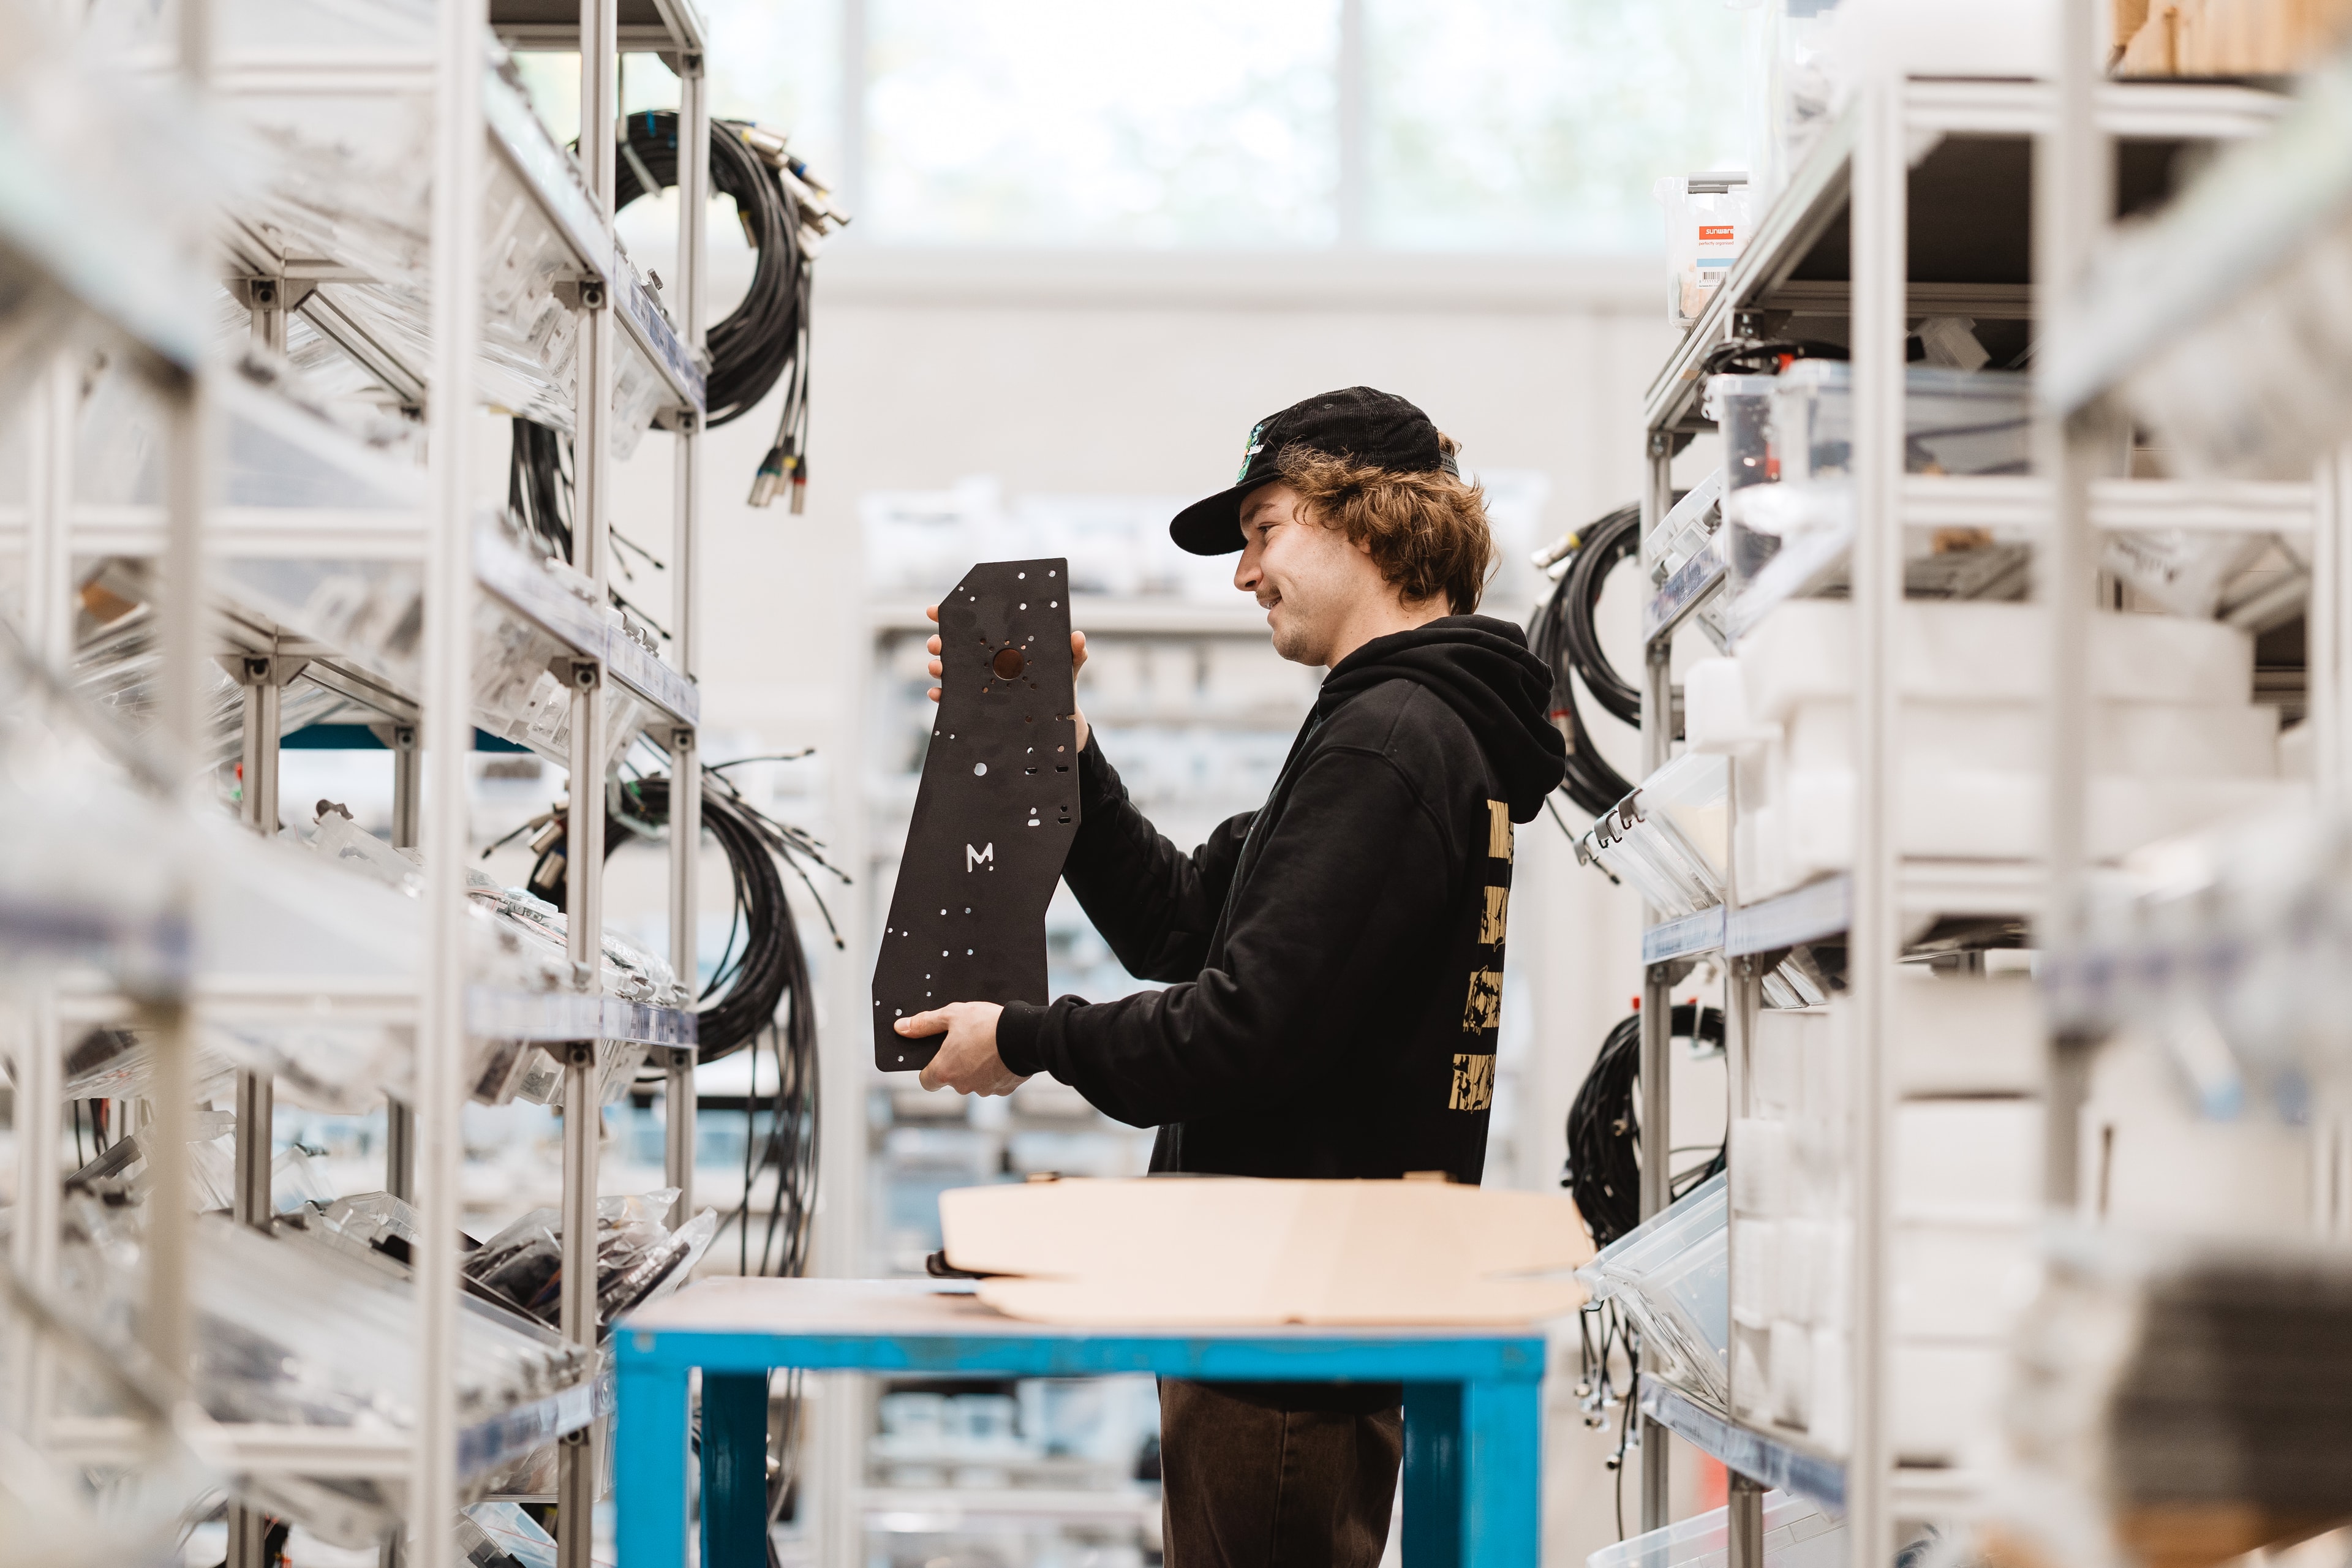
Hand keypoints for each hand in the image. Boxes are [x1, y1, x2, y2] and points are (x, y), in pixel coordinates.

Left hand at [896, 1001, 1024, 1095]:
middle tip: (968, 1042)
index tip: (938, 1058)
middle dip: (958, 1064)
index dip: (929, 1070)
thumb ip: (925, 1023)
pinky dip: (996, 1071)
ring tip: (988, 1045)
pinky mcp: (1003, 1090)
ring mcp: (984, 1090)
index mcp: (945, 1071)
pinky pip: (994, 1082)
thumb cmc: (987, 1024)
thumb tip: (901, 1027)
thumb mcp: (952, 1015)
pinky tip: (1002, 1054)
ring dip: (978, 1068)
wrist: (1025, 1034)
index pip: (926, 1081)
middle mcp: (962, 1086)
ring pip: (974, 1081)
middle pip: (952, 1079)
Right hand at [926, 604, 1090, 751]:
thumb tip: (1077, 637)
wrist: (1063, 721)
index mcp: (1006, 647)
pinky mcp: (983, 706)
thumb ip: (1075, 652)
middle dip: (940, 643)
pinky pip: (958, 700)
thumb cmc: (1063, 686)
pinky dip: (944, 697)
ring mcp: (985, 684)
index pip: (977, 628)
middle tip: (935, 643)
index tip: (934, 610)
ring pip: (953, 672)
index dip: (953, 616)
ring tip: (936, 667)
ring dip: (940, 668)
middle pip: (958, 648)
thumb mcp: (1069, 667)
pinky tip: (937, 694)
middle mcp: (991, 663)